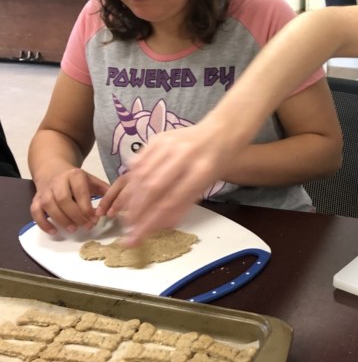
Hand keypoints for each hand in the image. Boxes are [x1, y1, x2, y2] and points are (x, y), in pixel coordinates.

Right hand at [30, 167, 109, 234]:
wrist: (53, 170)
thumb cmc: (76, 180)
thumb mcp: (91, 180)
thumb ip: (104, 190)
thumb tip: (116, 205)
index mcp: (74, 175)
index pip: (80, 193)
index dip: (87, 208)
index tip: (95, 219)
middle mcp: (58, 182)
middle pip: (64, 200)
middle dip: (76, 215)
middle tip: (87, 226)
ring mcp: (45, 191)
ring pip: (49, 206)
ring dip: (62, 220)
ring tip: (74, 229)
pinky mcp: (36, 200)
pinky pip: (36, 213)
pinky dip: (43, 224)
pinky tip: (54, 231)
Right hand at [118, 123, 227, 246]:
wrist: (219, 132)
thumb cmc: (214, 164)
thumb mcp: (206, 186)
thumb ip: (182, 205)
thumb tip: (157, 227)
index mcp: (202, 171)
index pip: (171, 201)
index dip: (150, 222)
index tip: (137, 237)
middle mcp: (184, 155)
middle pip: (153, 188)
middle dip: (136, 211)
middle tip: (128, 228)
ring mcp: (169, 143)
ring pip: (141, 174)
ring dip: (130, 198)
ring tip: (125, 214)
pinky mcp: (158, 137)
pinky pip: (138, 160)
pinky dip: (130, 179)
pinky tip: (128, 193)